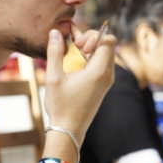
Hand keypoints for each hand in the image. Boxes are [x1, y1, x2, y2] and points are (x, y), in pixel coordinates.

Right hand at [44, 26, 116, 144]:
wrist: (69, 130)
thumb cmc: (61, 106)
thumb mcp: (53, 77)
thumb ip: (55, 52)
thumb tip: (55, 32)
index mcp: (99, 71)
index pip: (109, 40)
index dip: (93, 35)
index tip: (78, 45)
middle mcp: (107, 75)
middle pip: (109, 44)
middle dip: (92, 39)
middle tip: (75, 46)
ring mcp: (107, 80)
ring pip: (105, 53)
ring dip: (91, 48)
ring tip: (74, 52)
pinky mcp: (103, 85)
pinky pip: (102, 63)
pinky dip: (91, 57)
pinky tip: (76, 62)